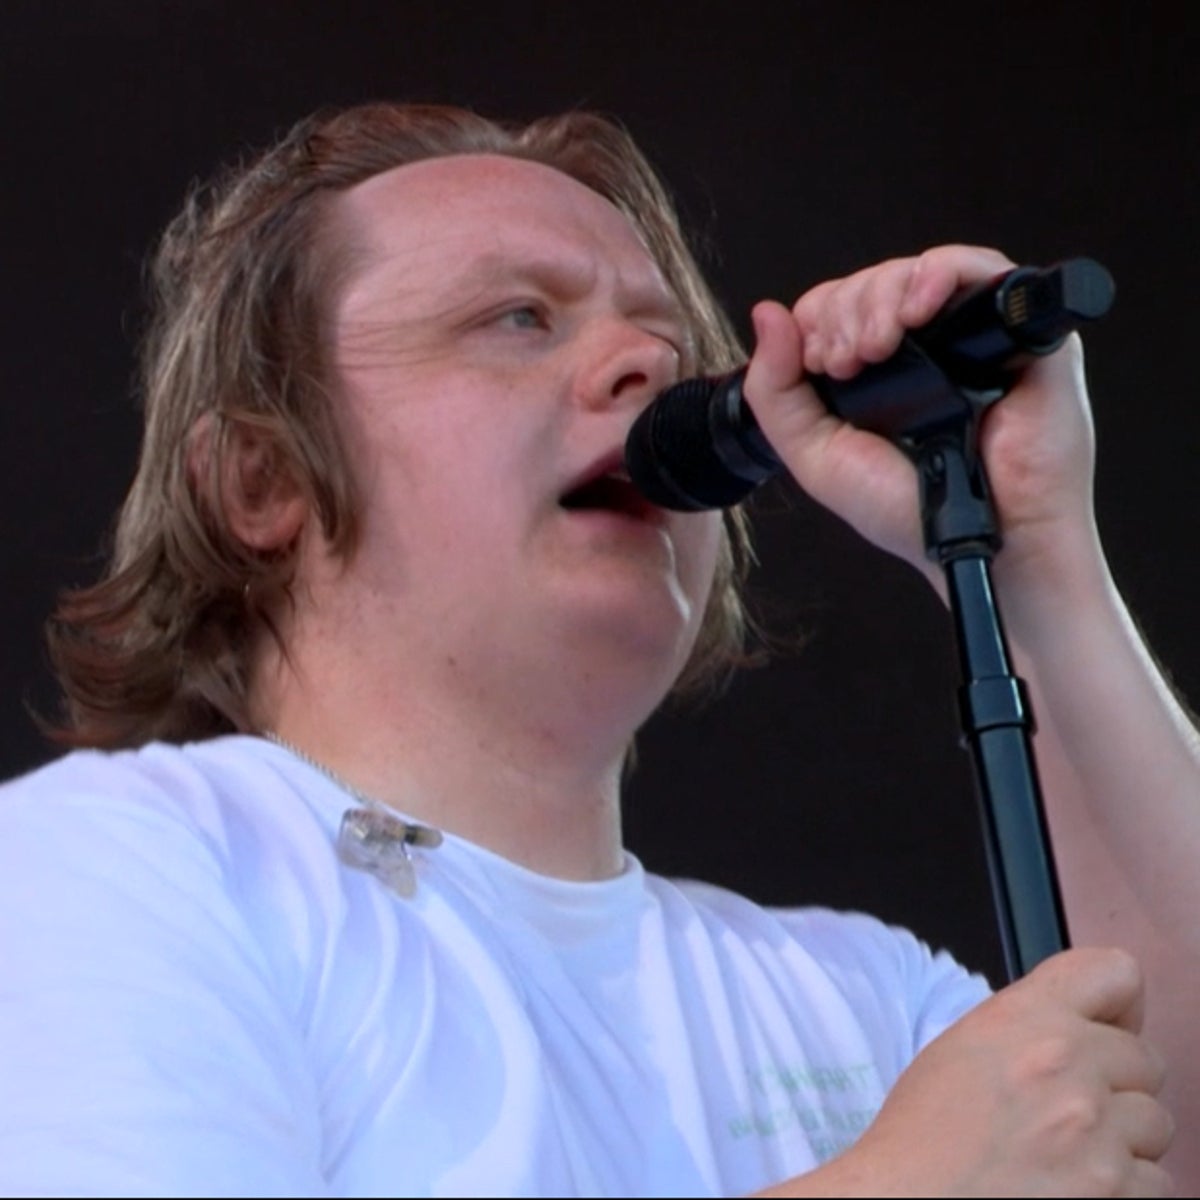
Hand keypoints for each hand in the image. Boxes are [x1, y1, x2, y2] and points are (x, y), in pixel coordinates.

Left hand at [742, 246, 1098, 595]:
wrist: (984, 543)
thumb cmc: (911, 510)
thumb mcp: (816, 455)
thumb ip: (776, 392)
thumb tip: (767, 314)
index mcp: (880, 372)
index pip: (837, 307)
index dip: (820, 321)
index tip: (821, 364)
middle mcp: (927, 348)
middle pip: (871, 284)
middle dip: (845, 313)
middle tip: (848, 363)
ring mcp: (973, 337)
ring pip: (915, 272)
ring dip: (880, 298)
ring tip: (876, 348)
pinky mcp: (1021, 332)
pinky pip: (979, 268)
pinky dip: (937, 273)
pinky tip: (916, 310)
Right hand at [826, 948, 1173, 1196]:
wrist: (911, 1199)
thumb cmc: (924, 1135)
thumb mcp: (964, 1046)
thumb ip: (1029, 1026)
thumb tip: (1084, 1031)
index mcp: (1027, 1016)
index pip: (1117, 972)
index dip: (1115, 1006)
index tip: (1101, 1031)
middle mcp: (1068, 1063)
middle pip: (1145, 1059)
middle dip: (1115, 1085)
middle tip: (1068, 1110)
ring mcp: (1097, 1131)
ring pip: (1156, 1123)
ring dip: (1123, 1140)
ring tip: (1067, 1154)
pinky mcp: (1115, 1191)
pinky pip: (1156, 1180)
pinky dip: (1124, 1189)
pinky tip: (1073, 1186)